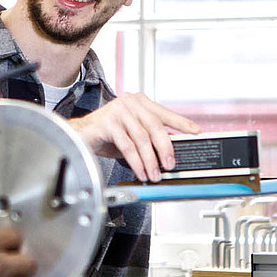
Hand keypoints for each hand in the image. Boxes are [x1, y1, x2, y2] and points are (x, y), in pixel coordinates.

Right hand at [68, 93, 200, 181]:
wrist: (79, 135)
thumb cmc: (106, 135)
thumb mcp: (132, 134)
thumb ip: (149, 137)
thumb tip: (170, 150)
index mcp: (139, 101)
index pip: (164, 113)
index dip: (181, 123)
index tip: (196, 132)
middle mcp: (130, 102)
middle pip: (155, 126)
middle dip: (165, 148)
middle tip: (170, 165)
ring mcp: (118, 110)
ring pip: (142, 138)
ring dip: (150, 160)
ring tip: (154, 174)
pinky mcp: (108, 122)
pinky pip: (127, 146)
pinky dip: (136, 162)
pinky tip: (141, 171)